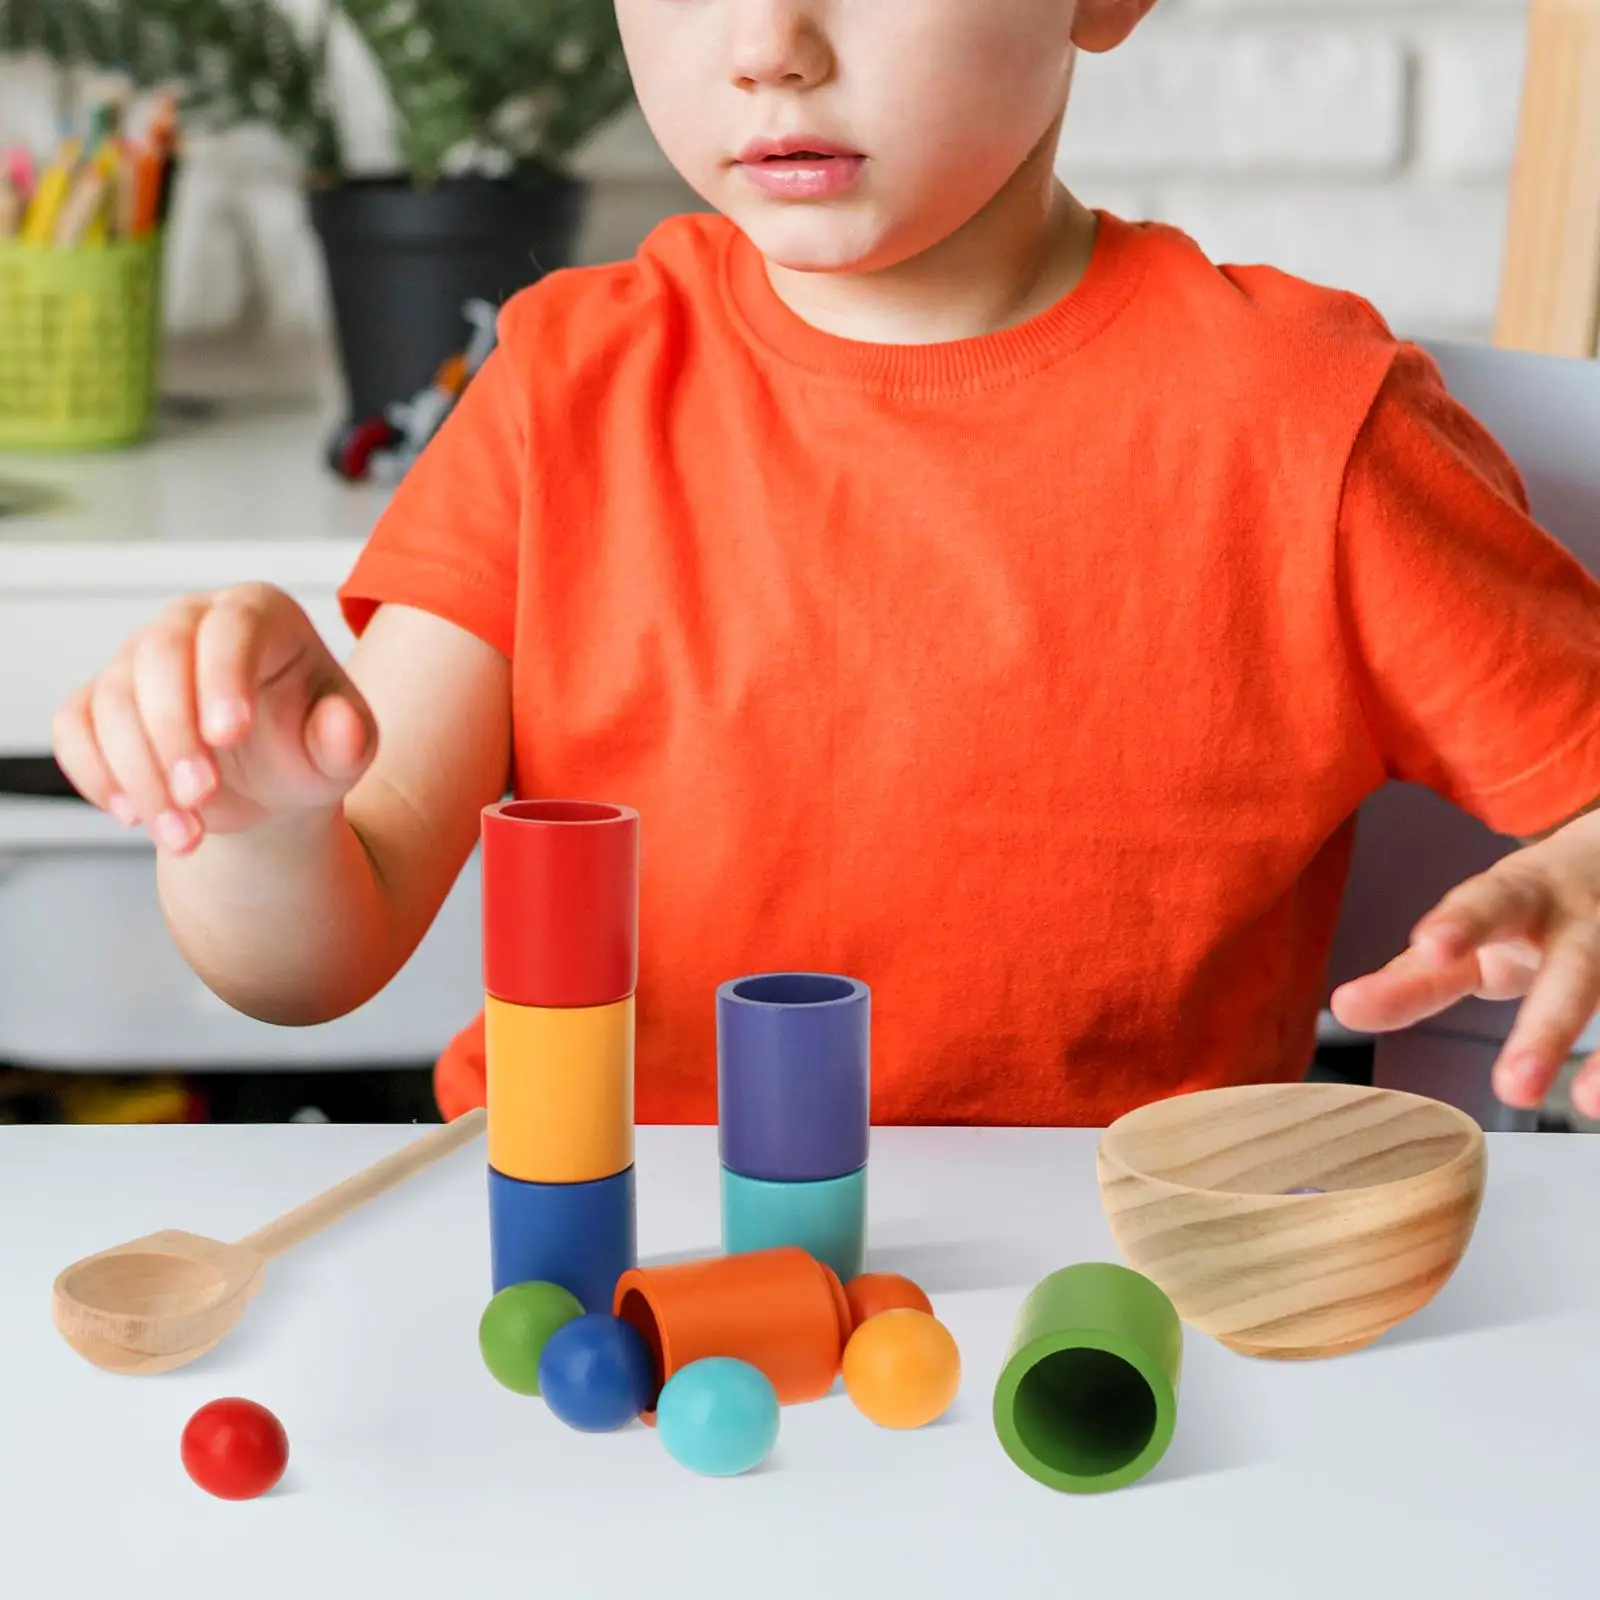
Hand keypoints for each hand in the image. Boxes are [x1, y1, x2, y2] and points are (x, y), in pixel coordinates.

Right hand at [51, 584, 376, 855]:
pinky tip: (134, 815)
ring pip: (112, 699)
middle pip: (158, 655)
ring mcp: (138, 657)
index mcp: (262, 615)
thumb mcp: (343, 752)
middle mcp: (193, 622)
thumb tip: (343, 726)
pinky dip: (96, 774)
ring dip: (140, 773)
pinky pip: (74, 727)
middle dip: (173, 732)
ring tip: (184, 834)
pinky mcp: (100, 699)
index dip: (223, 677)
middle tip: (199, 797)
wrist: (271, 783)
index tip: (230, 735)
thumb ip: (349, 740)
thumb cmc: (309, 749)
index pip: (232, 628)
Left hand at [1330, 816, 1599, 1119]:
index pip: (1490, 903)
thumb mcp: (1474, 932)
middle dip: (1548, 1026)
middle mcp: (1591, 918)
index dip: (1460, 924)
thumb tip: (1344, 1010)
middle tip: (1513, 1090)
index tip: (1429, 946)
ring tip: (1589, 1105)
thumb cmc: (1533, 907)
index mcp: (1527, 893)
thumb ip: (1415, 976)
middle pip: (1577, 969)